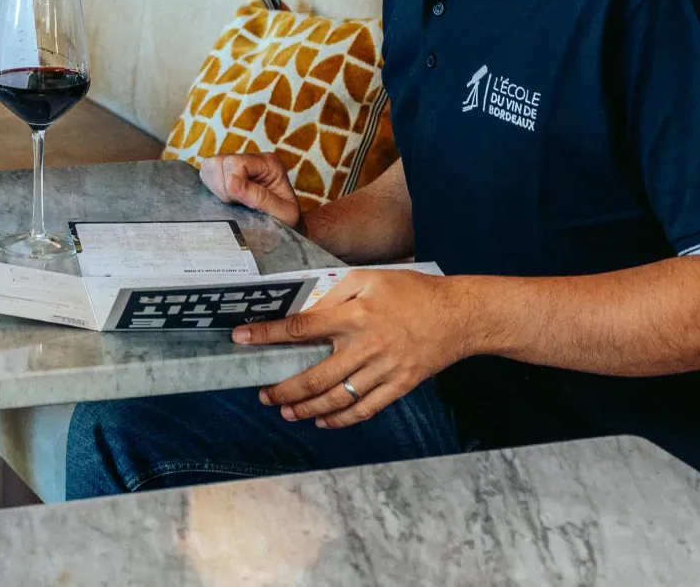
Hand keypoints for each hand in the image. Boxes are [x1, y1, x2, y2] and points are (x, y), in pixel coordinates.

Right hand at [200, 153, 300, 229]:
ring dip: (216, 187)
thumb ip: (260, 198)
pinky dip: (212, 187)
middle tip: (238, 203)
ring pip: (210, 165)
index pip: (235, 162)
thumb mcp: (284, 213)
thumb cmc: (289, 220)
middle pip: (219, 161)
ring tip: (233, 201)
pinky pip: (207, 172)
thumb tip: (232, 183)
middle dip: (223, 188)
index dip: (232, 185)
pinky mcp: (226, 171)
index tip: (243, 202)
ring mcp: (238, 163)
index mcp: (269, 163)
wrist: (288, 225)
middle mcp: (252, 158)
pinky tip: (227, 198)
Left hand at [234, 271, 471, 428]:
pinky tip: (322, 420)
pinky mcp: (400, 385)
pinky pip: (366, 409)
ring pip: (338, 398)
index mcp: (356, 315)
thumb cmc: (411, 292)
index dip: (267, 334)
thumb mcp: (369, 278)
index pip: (301, 328)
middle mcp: (367, 345)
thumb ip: (334, 294)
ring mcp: (384, 370)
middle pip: (316, 375)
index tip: (241, 338)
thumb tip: (304, 309)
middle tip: (264, 394)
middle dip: (284, 388)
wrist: (459, 315)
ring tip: (286, 411)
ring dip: (308, 408)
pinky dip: (341, 418)